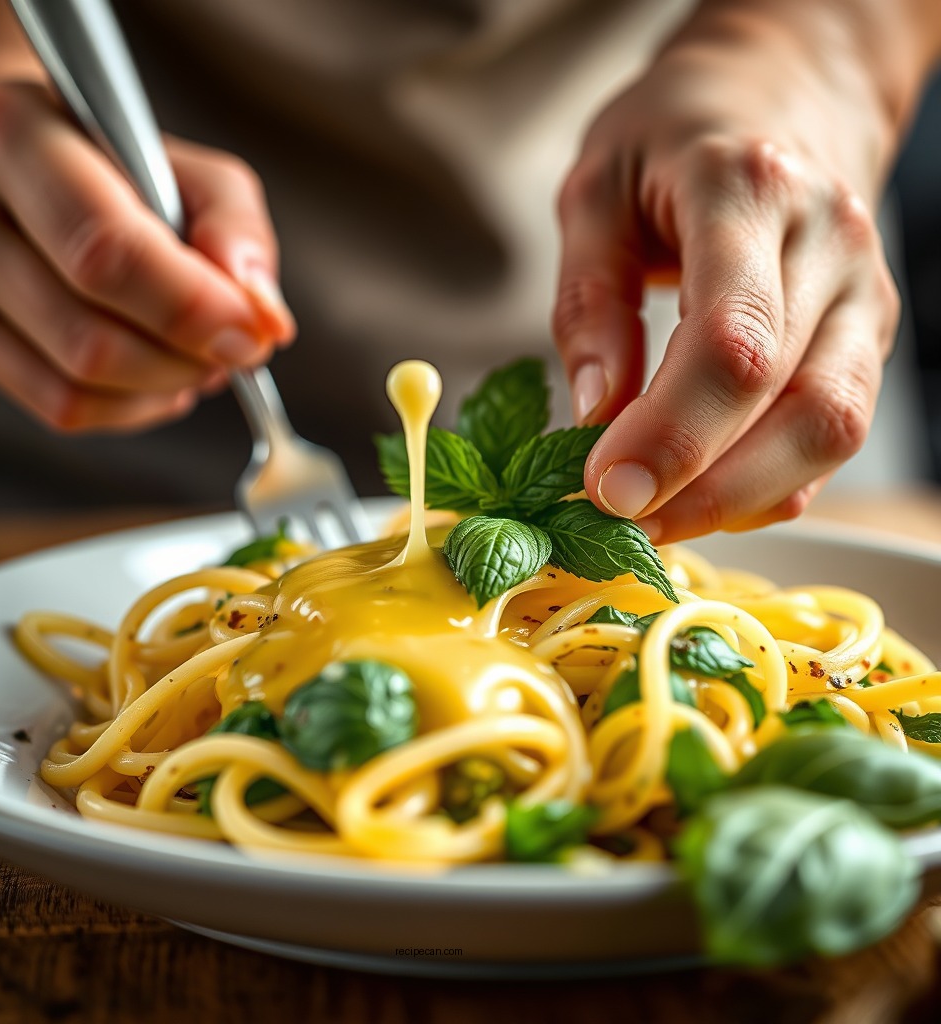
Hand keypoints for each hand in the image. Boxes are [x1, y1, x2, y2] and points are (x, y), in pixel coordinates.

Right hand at [0, 79, 293, 431]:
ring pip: (76, 387)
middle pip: (92, 339)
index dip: (191, 309)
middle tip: (236, 348)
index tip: (253, 333)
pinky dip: (133, 406)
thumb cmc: (116, 165)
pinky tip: (157, 375)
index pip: (106, 253)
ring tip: (199, 356)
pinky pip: (62, 409)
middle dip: (187, 360)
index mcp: (10, 136)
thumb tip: (261, 316)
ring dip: (165, 387)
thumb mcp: (193, 170)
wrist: (15, 165)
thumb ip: (238, 232)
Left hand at [553, 3, 901, 543]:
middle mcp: (828, 247)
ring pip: (832, 431)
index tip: (602, 490)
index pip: (733, 343)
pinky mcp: (866, 338)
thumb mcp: (592, 193)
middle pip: (799, 403)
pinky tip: (702, 496)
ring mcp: (864, 296)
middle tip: (618, 523)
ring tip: (654, 522)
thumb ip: (589, 302)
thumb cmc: (668, 140)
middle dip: (704, 488)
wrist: (774, 97)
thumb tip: (594, 415)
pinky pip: (832, 435)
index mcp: (748, 194)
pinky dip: (768, 485)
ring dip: (740, 500)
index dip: (671, 436)